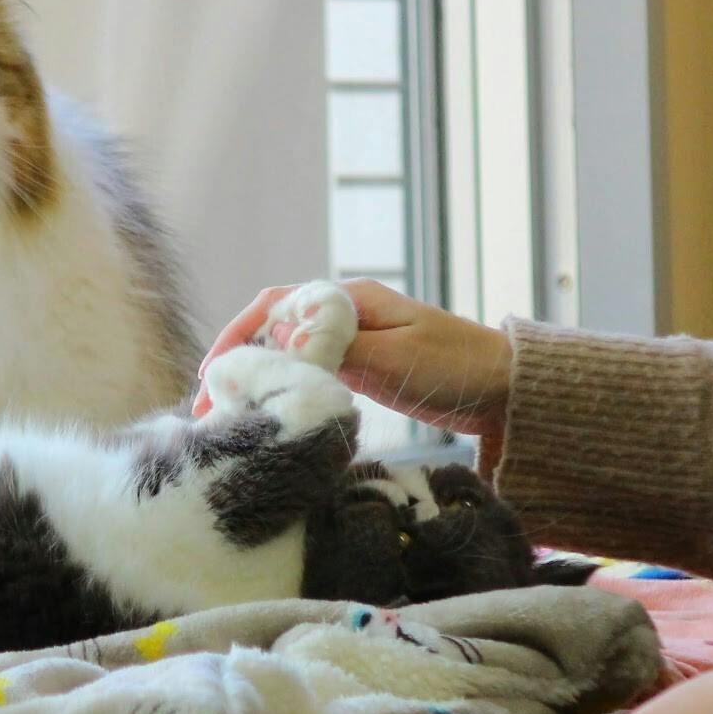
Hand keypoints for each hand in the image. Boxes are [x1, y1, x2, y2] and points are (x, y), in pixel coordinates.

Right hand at [192, 278, 512, 438]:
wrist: (503, 386)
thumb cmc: (457, 367)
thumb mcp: (396, 360)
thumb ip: (341, 350)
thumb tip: (284, 346)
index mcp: (353, 301)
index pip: (278, 306)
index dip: (240, 334)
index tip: (214, 368)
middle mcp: (348, 314)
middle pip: (276, 330)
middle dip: (239, 361)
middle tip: (209, 404)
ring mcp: (355, 340)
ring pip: (290, 353)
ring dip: (258, 377)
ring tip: (228, 413)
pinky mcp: (363, 366)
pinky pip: (311, 370)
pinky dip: (284, 387)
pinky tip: (268, 412)